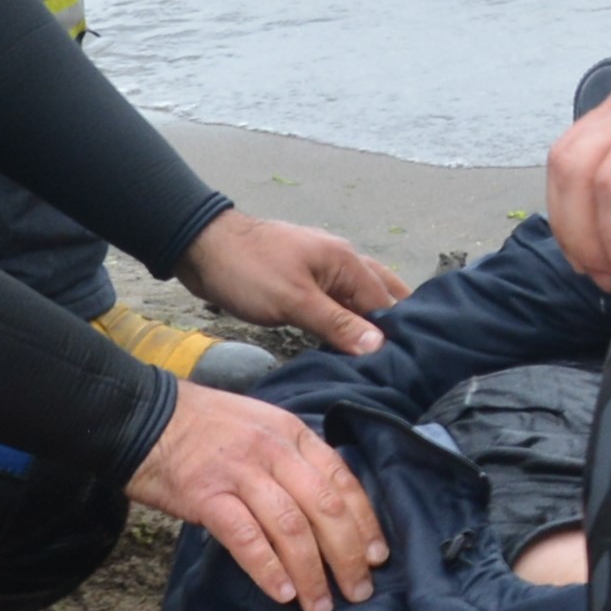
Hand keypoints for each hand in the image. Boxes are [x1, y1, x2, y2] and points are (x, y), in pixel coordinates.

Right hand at [130, 384, 386, 610]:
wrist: (142, 416)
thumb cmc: (204, 428)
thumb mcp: (261, 427)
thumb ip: (293, 460)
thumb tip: (326, 508)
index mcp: (292, 433)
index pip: (343, 480)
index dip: (365, 523)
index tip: (379, 557)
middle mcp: (273, 451)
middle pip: (325, 508)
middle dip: (348, 555)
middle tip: (359, 591)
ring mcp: (240, 473)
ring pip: (292, 528)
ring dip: (312, 572)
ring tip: (321, 605)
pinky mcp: (207, 497)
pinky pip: (247, 538)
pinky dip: (268, 569)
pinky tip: (282, 593)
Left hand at [182, 207, 402, 357]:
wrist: (203, 246)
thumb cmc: (249, 271)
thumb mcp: (294, 301)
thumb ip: (337, 324)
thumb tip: (379, 345)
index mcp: (346, 262)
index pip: (386, 303)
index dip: (397, 333)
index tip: (408, 365)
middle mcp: (342, 262)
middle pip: (381, 293)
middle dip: (395, 321)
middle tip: (407, 357)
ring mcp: (322, 269)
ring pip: (358, 296)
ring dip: (369, 320)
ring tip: (381, 353)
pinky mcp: (303, 279)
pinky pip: (336, 300)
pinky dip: (346, 318)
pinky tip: (345, 339)